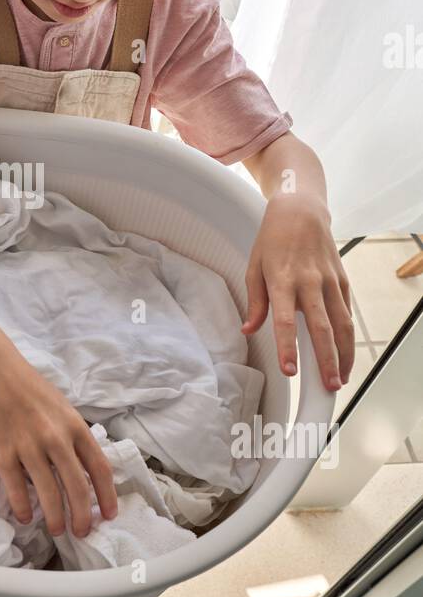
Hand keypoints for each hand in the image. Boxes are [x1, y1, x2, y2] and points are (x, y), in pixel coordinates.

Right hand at [0, 343, 118, 537]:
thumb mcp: (63, 408)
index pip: (99, 468)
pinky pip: (16, 489)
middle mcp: (56, 438)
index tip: (109, 515)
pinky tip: (26, 518)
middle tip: (82, 531)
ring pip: (48, 494)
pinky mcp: (2, 452)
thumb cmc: (29, 388)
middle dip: (82, 516)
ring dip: (55, 518)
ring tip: (58, 531)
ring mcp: (28, 446)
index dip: (107, 496)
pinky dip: (23, 509)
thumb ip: (73, 436)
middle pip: (77, 487)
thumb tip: (84, 468)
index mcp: (75, 426)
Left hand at [241, 190, 354, 391]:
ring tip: (341, 378)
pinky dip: (347, 334)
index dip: (287, 348)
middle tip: (328, 387)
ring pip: (342, 323)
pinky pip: (346, 311)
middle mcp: (308, 282)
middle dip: (326, 360)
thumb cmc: (272, 239)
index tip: (290, 371)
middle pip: (321, 328)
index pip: (285, 321)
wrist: (300, 210)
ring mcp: (328, 280)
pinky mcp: (341, 279)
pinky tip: (345, 353)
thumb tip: (248, 330)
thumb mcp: (254, 267)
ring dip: (343, 353)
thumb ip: (255, 302)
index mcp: (282, 280)